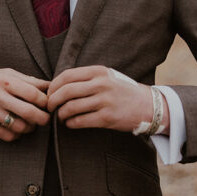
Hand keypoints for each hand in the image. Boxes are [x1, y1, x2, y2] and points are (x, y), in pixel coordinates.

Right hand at [0, 69, 49, 141]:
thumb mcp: (4, 73)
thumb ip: (27, 79)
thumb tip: (49, 85)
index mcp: (5, 81)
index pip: (34, 94)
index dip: (46, 102)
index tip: (49, 105)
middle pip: (29, 112)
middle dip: (43, 119)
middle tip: (46, 120)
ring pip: (20, 127)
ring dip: (30, 128)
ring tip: (31, 124)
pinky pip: (8, 136)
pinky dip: (17, 135)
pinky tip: (17, 130)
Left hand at [46, 66, 168, 133]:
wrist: (147, 106)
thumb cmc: (122, 91)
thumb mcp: (106, 77)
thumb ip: (86, 78)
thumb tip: (58, 86)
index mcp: (98, 71)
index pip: (67, 75)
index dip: (53, 85)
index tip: (49, 93)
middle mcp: (101, 84)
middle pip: (66, 91)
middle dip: (52, 100)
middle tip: (49, 107)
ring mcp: (105, 101)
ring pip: (71, 107)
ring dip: (60, 114)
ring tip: (59, 117)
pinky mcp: (107, 117)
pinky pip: (80, 121)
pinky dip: (70, 123)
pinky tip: (69, 124)